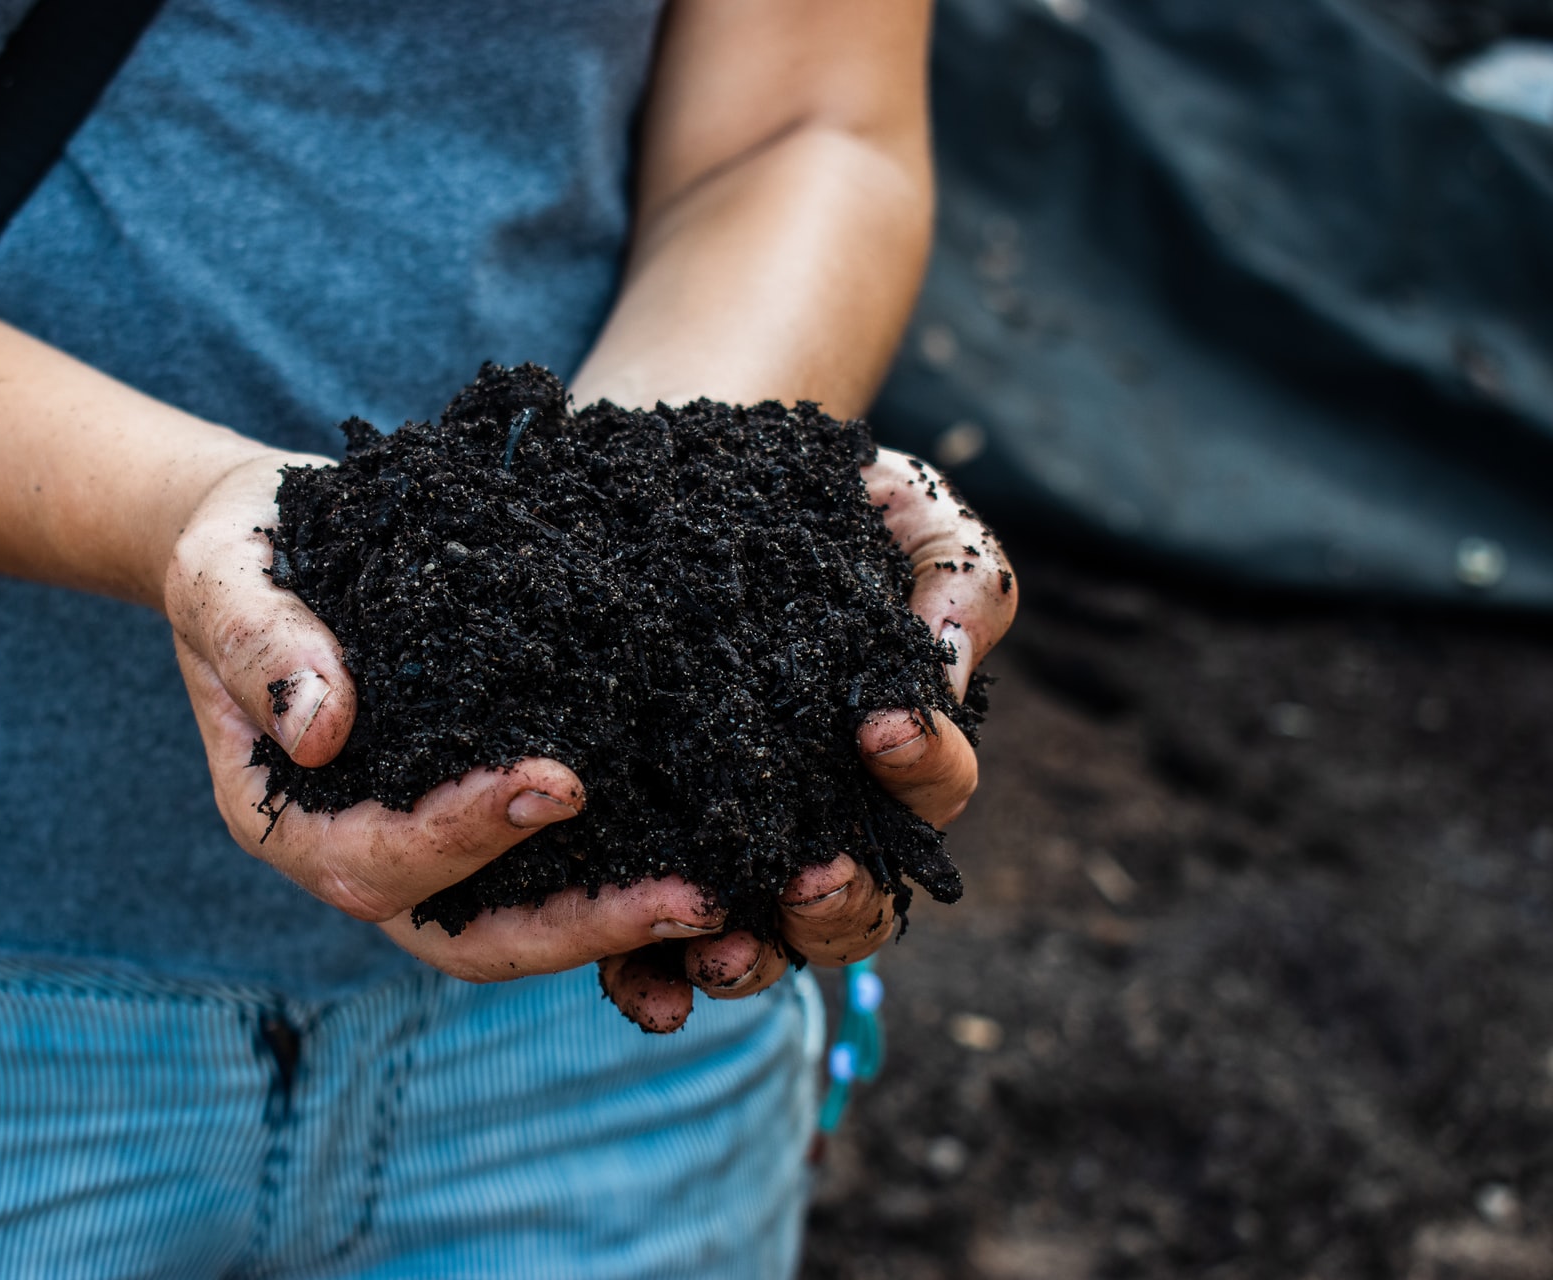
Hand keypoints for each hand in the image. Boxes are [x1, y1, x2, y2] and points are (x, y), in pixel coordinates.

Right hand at [164, 453, 724, 983]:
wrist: (271, 539)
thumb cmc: (241, 552)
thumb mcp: (227, 576)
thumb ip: (261, 645)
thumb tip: (321, 728)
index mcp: (284, 817)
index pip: (375, 860)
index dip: (462, 836)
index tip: (558, 783)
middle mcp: (357, 850)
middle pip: (463, 936)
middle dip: (574, 928)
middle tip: (689, 898)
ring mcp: (423, 842)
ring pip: (518, 921)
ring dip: (615, 924)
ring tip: (716, 896)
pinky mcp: (478, 811)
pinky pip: (550, 868)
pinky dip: (620, 875)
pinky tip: (704, 849)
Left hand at [608, 447, 1017, 1029]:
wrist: (703, 492)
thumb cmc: (831, 506)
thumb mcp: (912, 515)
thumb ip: (957, 584)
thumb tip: (943, 679)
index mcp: (899, 752)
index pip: (934, 781)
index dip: (922, 763)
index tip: (882, 723)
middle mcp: (825, 816)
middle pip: (858, 901)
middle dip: (843, 903)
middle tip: (813, 878)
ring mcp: (739, 845)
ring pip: (767, 939)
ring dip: (753, 960)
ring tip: (721, 953)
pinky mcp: (652, 852)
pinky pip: (657, 942)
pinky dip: (654, 979)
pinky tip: (640, 987)